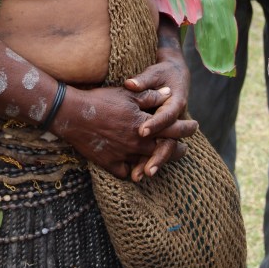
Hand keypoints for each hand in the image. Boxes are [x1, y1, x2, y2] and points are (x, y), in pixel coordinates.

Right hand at [52, 83, 194, 179]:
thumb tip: (169, 94)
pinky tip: (135, 168)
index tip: (195, 126)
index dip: (186, 128)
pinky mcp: (110, 164)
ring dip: (158, 162)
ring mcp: (124, 156)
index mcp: (144, 125)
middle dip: (178, 150)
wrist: (73, 114)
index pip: (172, 129)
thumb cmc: (100, 100)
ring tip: (162, 159)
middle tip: (184, 149)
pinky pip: (126, 173)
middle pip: (164, 151)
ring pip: (147, 164)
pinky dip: (132, 171)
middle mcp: (137, 144)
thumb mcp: (127, 94)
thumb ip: (149, 96)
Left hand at [123, 48, 196, 180]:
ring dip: (151, 163)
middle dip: (158, 156)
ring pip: (162, 150)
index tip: (141, 131)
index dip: (155, 124)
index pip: (166, 116)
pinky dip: (146, 160)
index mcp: (175, 104)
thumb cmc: (163, 73)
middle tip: (146, 170)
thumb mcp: (154, 73)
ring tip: (137, 176)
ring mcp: (170, 129)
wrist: (175, 75)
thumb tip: (130, 83)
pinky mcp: (163, 133)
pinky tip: (134, 173)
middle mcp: (175, 120)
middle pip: (168, 141)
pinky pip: (156, 149)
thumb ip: (143, 80)